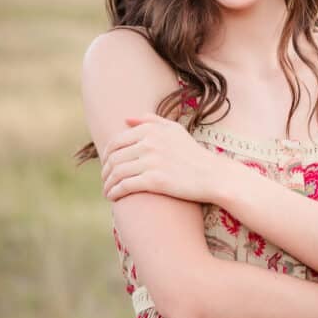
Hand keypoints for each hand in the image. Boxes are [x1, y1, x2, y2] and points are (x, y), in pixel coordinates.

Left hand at [100, 113, 218, 202]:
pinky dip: (115, 192)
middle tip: (106, 180)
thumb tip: (126, 119)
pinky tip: (113, 197)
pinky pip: (125, 185)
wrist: (213, 175)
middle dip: (105, 171)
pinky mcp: (155, 181)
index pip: (116, 142)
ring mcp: (152, 162)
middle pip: (114, 158)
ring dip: (107, 184)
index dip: (106, 155)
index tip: (107, 165)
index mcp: (151, 130)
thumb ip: (151, 120)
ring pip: (117, 173)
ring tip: (108, 191)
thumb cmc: (193, 153)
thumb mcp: (175, 130)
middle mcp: (150, 143)